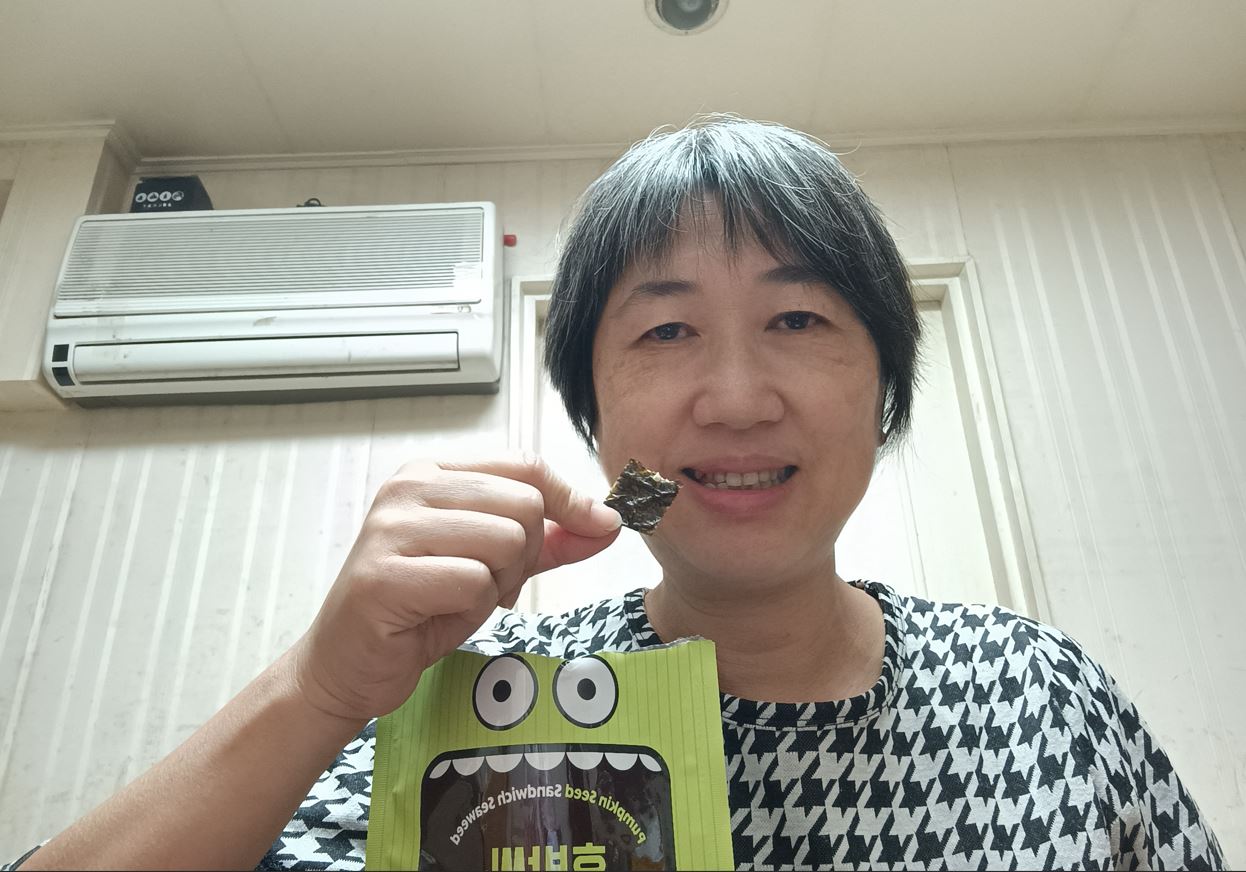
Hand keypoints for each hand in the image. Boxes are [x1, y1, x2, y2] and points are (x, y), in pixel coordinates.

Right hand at [290, 454, 621, 721]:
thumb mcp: (493, 566)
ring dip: (498, 584)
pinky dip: (471, 609)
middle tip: (485, 585)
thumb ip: (549, 540)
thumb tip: (608, 521)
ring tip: (457, 599)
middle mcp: (408, 488)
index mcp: (432, 473)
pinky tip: (435, 616)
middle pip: (525, 503)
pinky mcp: (384, 574)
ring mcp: (392, 528)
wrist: (349, 665)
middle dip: (524, 556)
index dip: (571, 499)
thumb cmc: (420, 609)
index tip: (599, 526)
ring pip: (506, 540)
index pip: (526, 465)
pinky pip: (474, 582)